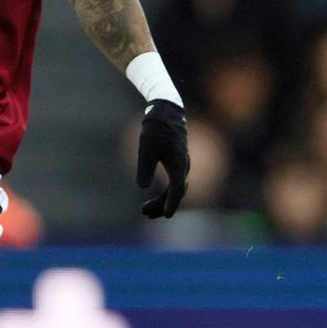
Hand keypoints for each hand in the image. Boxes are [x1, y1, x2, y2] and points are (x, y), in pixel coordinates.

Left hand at [135, 100, 188, 217]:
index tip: (166, 216)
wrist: (166, 112)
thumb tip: (143, 187)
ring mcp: (182, 164)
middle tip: (144, 214)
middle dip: (161, 205)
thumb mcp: (146, 149)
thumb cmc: (156, 129)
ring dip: (162, 200)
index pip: (177, 190)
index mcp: (178, 165)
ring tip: (146, 211)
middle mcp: (183, 167)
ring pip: (175, 188)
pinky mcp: (178, 162)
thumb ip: (145, 169)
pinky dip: (166, 192)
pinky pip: (174, 182)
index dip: (171, 204)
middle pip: (176, 192)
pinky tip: (156, 198)